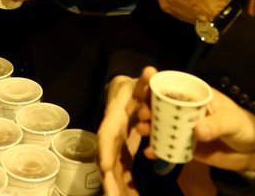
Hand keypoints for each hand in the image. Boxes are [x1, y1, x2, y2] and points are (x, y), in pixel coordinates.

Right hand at [98, 75, 143, 195]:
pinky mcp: (124, 151)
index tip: (105, 167)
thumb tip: (149, 71)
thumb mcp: (139, 82)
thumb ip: (145, 80)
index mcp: (115, 115)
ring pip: (113, 168)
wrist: (125, 91)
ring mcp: (116, 144)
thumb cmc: (133, 87)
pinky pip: (123, 170)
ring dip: (117, 186)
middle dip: (109, 178)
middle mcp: (111, 132)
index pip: (107, 132)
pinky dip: (126, 185)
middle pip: (106, 157)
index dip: (106, 149)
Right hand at [133, 67, 254, 173]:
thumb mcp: (231, 121)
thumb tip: (197, 131)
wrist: (252, 152)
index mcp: (195, 96)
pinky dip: (157, 149)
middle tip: (143, 113)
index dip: (157, 79)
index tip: (146, 76)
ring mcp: (183, 129)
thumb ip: (215, 125)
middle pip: (159, 104)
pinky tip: (150, 152)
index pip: (172, 84)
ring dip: (148, 126)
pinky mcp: (184, 146)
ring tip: (143, 129)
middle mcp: (184, 110)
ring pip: (159, 124)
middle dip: (147, 105)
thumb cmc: (242, 126)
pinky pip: (167, 146)